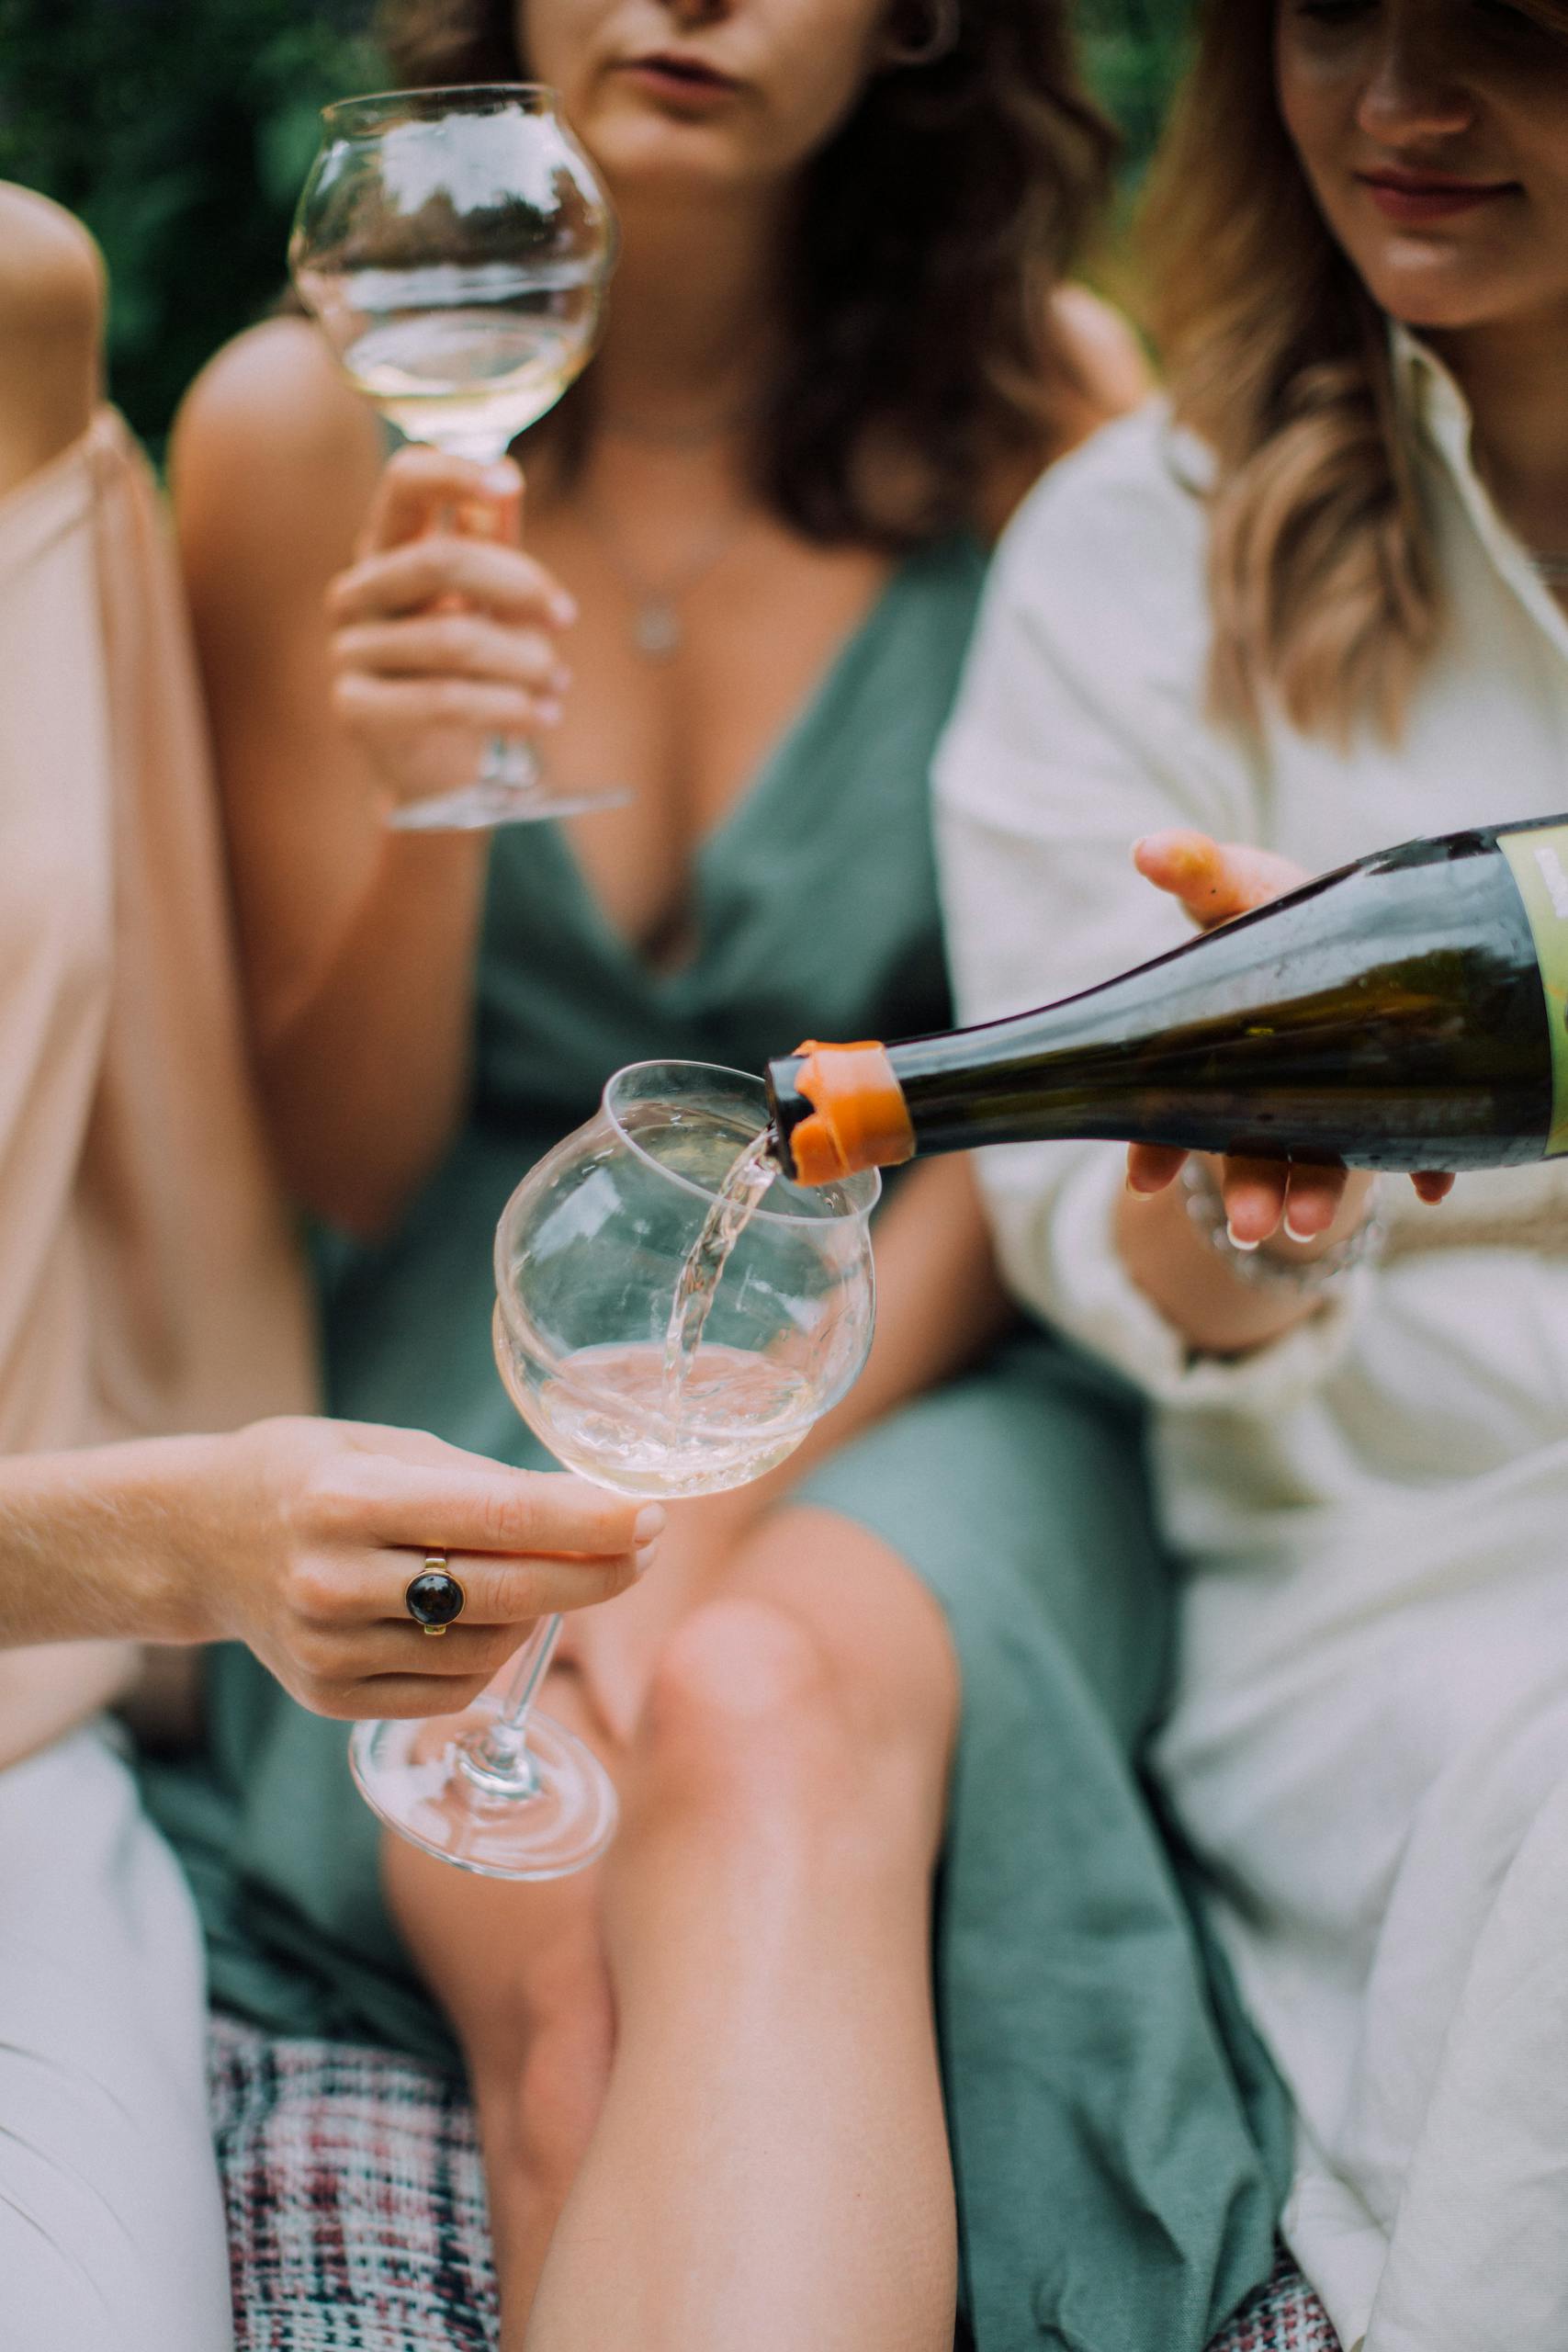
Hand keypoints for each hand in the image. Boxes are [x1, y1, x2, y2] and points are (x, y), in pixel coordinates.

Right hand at [171, 1418, 659, 1719]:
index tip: (648, 1514)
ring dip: (540, 1610)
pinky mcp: (331, 1698)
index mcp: (346, 1499)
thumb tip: (589, 1505)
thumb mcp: (382, 1446)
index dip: (585, 1521)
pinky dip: (492, 1651)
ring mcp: (329, 1649)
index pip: (496, 1517)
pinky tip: (491, 1614)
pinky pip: (452, 1686)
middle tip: (645, 1548)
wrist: (199, 1541)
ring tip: (538, 1569)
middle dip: (595, 1574)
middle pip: (505, 1593)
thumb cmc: (308, 1474)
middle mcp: (333, 1580)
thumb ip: (479, 1480)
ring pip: (488, 1645)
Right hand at [325, 448, 576, 809]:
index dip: (453, 475)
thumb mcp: (485, 602)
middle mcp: (357, 591)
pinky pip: (445, 701)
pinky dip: (509, 708)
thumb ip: (491, 546)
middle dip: (516, 584)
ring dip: (524, 660)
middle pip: (437, 561)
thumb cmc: (467, 668)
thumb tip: (508, 478)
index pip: (403, 485)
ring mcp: (349, 649)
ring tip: (558, 681)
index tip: (509, 483)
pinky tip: (543, 715)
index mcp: (386, 548)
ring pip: (452, 639)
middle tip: (565, 616)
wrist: (433, 764)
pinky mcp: (355, 707)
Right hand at [1125, 830, 1453, 1245]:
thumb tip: (1148, 849)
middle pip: (1250, 1141)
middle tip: (1251, 1225)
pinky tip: (1430, 1184)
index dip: (1156, 1143)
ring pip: (1319, 1154)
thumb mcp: (1238, 886)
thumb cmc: (1284, 914)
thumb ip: (1200, 871)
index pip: (1177, 1092)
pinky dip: (1423, 1163)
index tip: (1146, 1184)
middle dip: (1250, 1188)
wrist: (1352, 942)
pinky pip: (1410, 1141)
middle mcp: (1271, 1079)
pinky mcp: (1393, 1100)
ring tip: (1309, 1225)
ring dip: (1315, 1192)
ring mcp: (1332, 1095)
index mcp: (1225, 1034)